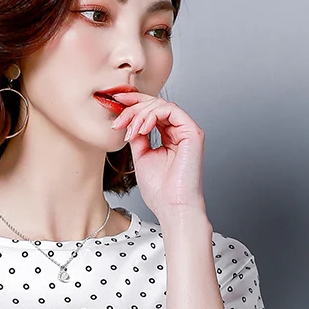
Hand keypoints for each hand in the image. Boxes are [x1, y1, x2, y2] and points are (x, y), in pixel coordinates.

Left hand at [110, 91, 207, 222]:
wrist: (172, 206)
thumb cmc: (160, 190)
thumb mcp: (141, 156)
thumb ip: (137, 136)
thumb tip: (128, 120)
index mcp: (169, 136)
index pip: (151, 112)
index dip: (134, 104)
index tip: (115, 102)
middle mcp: (179, 130)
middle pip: (155, 104)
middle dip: (133, 108)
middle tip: (117, 119)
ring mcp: (187, 130)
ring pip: (162, 105)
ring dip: (140, 114)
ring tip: (129, 130)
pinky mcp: (193, 132)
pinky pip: (171, 110)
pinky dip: (152, 115)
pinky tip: (141, 128)